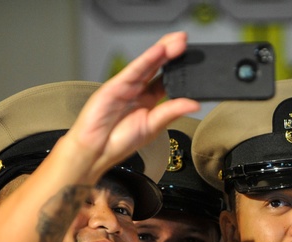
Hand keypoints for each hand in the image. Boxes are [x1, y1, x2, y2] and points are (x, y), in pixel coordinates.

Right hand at [63, 31, 201, 182]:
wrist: (97, 151)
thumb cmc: (119, 141)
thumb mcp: (154, 126)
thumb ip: (172, 111)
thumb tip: (194, 104)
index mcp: (148, 100)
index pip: (165, 79)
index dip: (178, 68)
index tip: (193, 58)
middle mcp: (137, 90)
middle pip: (157, 66)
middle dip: (171, 52)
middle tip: (185, 40)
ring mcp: (126, 86)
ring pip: (147, 64)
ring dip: (162, 51)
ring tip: (178, 41)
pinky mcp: (115, 86)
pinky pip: (134, 70)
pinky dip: (146, 59)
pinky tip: (158, 51)